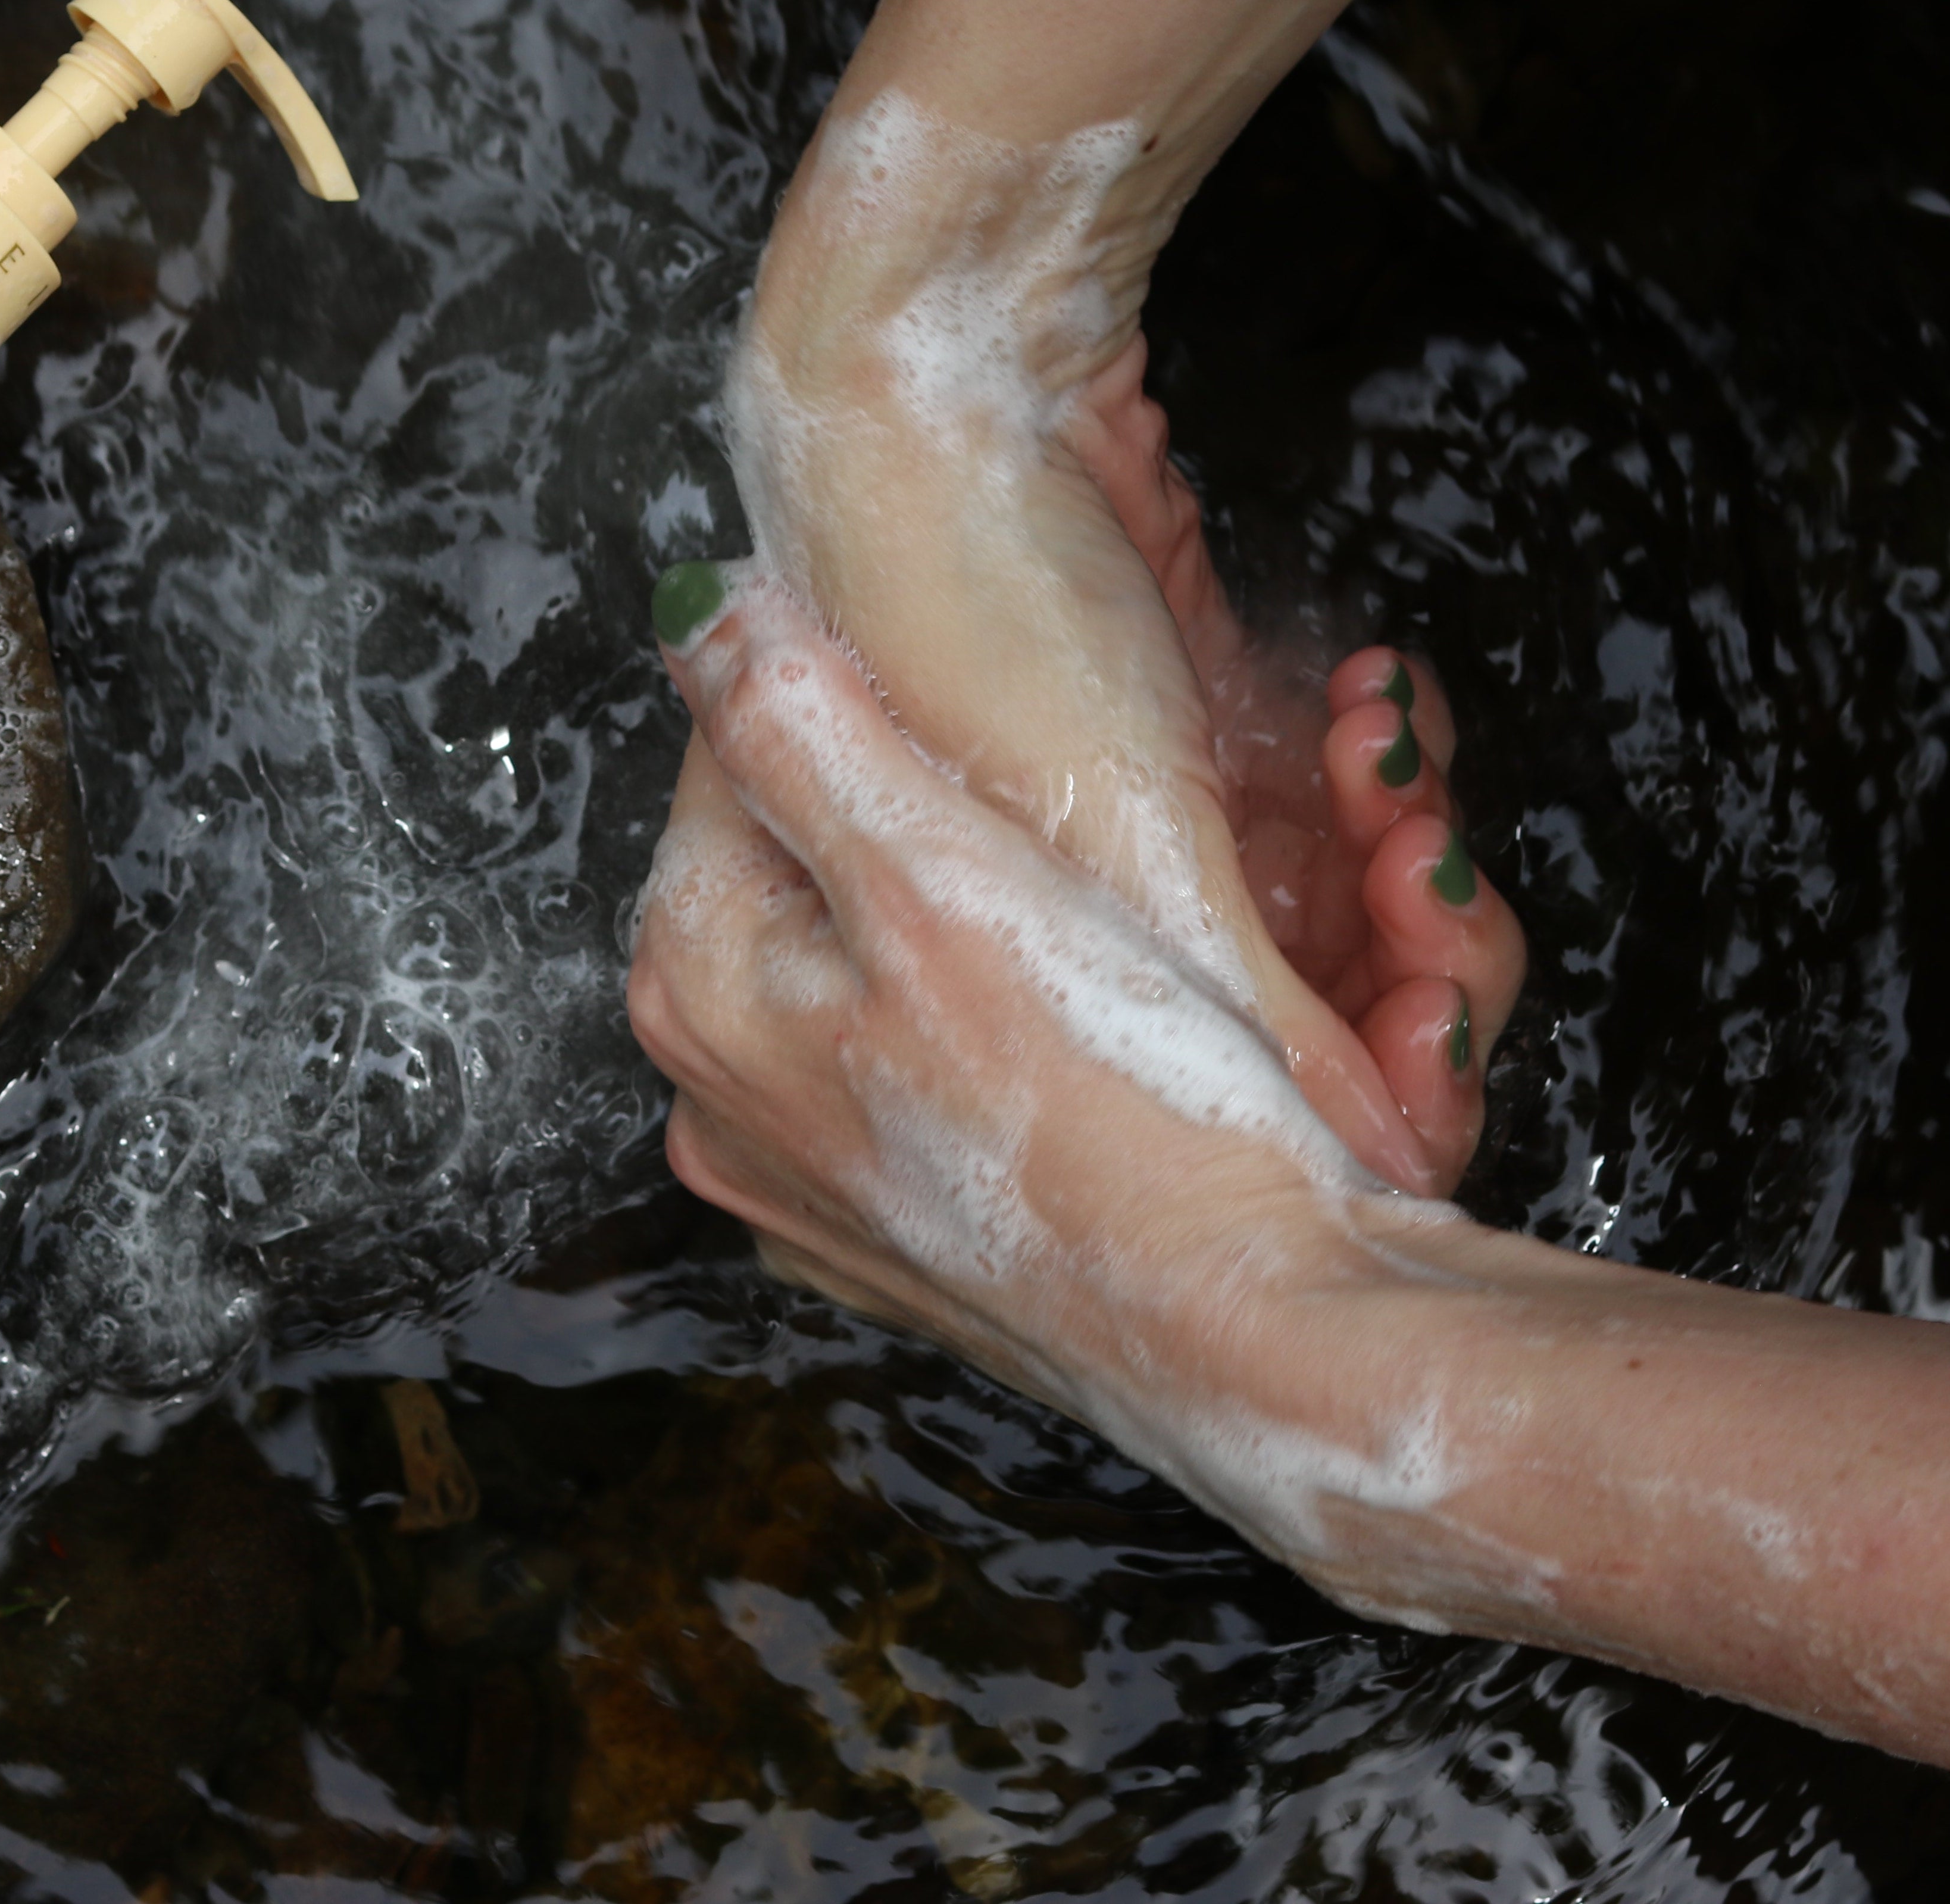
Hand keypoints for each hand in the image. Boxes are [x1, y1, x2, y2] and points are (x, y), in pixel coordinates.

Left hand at [626, 560, 1467, 1584]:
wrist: (1252, 1336)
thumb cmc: (1110, 1104)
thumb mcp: (936, 869)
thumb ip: (799, 727)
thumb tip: (704, 613)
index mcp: (697, 985)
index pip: (737, 760)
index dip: (867, 699)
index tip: (990, 709)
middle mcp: (719, 1097)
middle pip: (815, 866)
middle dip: (947, 817)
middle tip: (1081, 829)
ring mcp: (802, 1186)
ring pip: (886, 970)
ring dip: (996, 919)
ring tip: (1118, 937)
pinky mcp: (896, 1242)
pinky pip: (939, 1074)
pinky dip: (1014, 1032)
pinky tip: (1106, 1032)